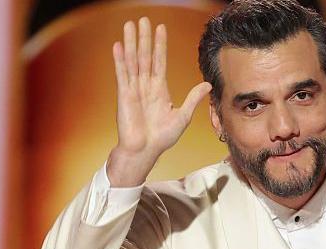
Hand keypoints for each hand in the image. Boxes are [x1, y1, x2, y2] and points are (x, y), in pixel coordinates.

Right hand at [107, 17, 212, 186]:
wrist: (145, 151)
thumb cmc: (161, 138)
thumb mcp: (183, 116)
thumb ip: (193, 99)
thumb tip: (207, 85)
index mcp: (159, 90)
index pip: (160, 61)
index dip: (160, 45)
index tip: (161, 29)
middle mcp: (146, 86)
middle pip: (145, 56)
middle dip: (145, 38)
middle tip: (144, 19)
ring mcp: (134, 89)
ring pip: (133, 61)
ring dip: (132, 43)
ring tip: (130, 25)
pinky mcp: (125, 96)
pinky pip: (122, 74)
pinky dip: (120, 60)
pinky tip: (119, 45)